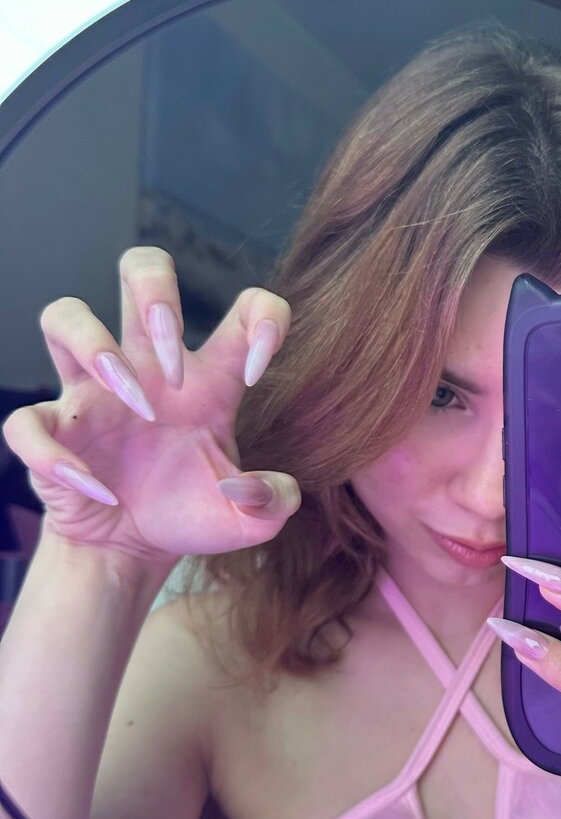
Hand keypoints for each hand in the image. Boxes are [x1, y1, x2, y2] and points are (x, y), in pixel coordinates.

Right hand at [2, 246, 300, 567]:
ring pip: (65, 315)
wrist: (137, 550)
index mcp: (208, 378)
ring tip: (135, 406)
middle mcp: (148, 368)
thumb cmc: (194, 514)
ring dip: (98, 348)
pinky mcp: (52, 430)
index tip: (256, 370)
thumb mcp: (253, 519)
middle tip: (175, 364)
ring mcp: (93, 393)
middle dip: (155, 295)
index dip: (263, 318)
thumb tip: (252, 488)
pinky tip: (102, 492)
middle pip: (140, 269)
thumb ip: (275, 501)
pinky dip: (58, 458)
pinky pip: (28, 423)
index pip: (246, 307)